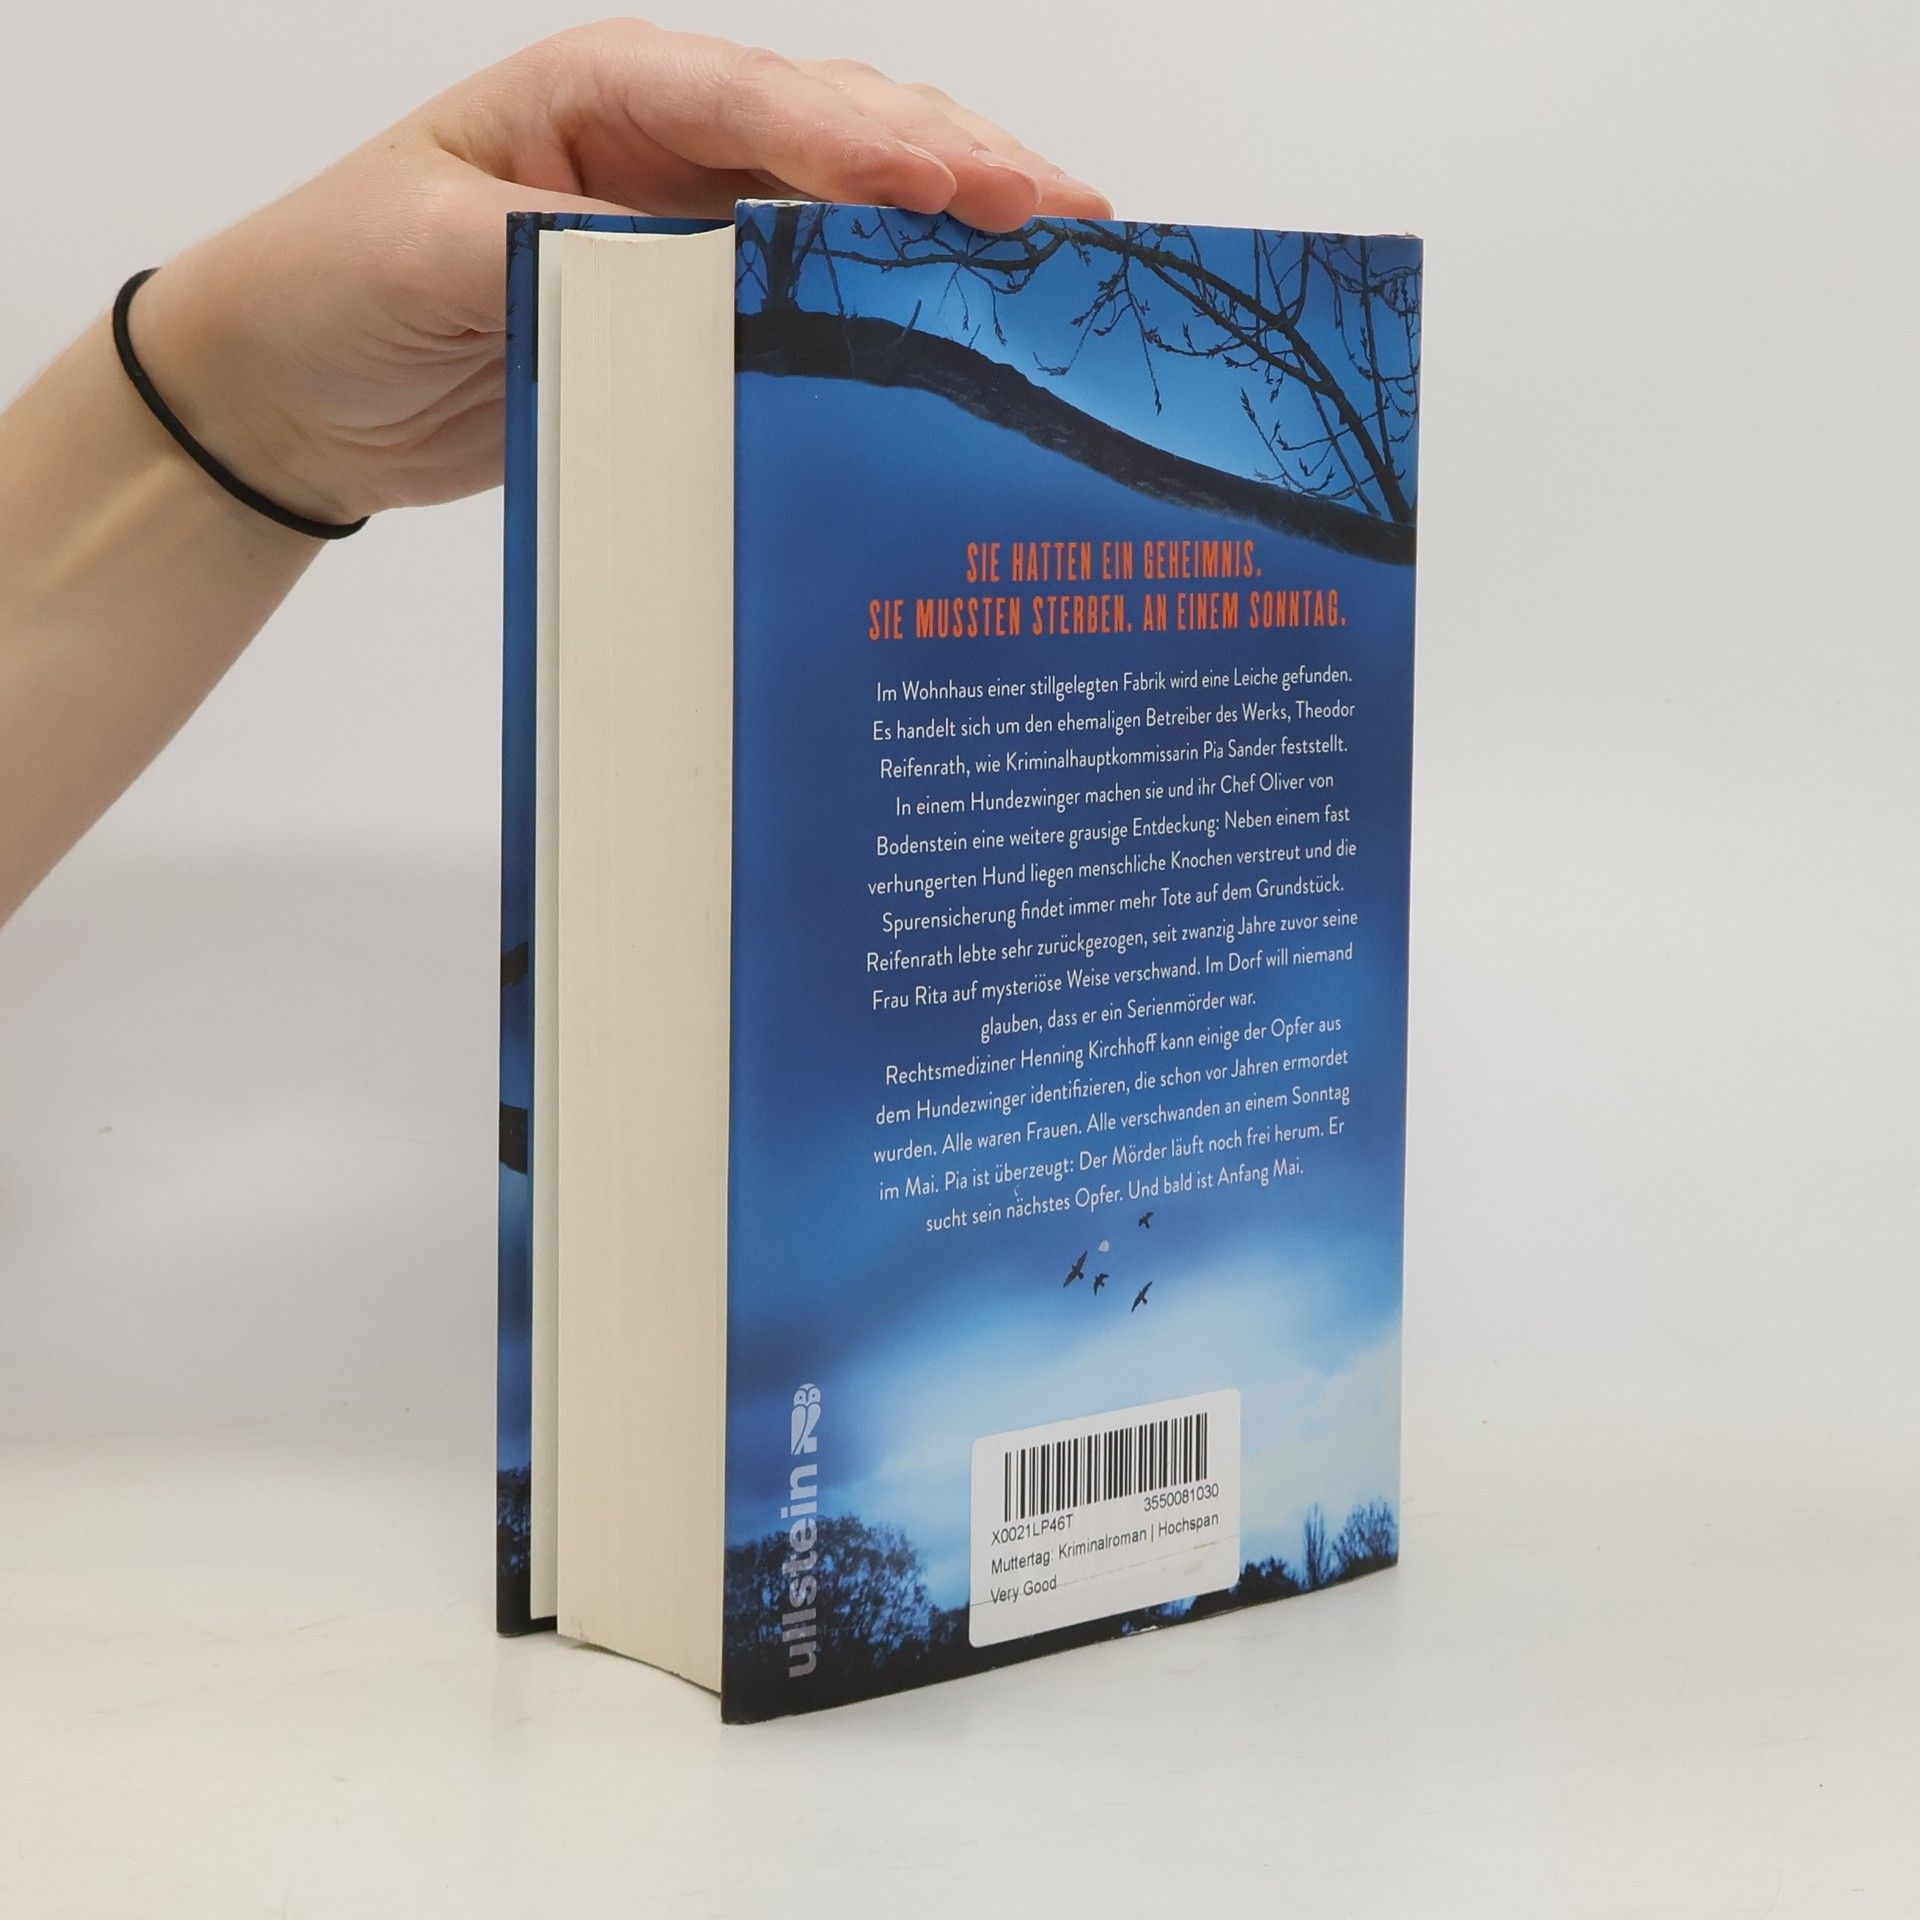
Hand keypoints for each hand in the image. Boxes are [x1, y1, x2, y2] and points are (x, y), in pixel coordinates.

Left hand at [129, 22, 1110, 525]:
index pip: (765, 106)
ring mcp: (689, 231)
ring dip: (949, 231)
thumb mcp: (436, 250)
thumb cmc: (337, 283)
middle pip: (840, 136)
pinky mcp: (694, 317)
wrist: (298, 391)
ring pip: (847, 212)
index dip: (876, 144)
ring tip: (1058, 254)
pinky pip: (811, 305)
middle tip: (1071, 216)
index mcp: (607, 91)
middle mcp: (665, 147)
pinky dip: (888, 311)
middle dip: (959, 168)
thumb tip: (708, 275)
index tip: (971, 187)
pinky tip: (957, 332)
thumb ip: (571, 248)